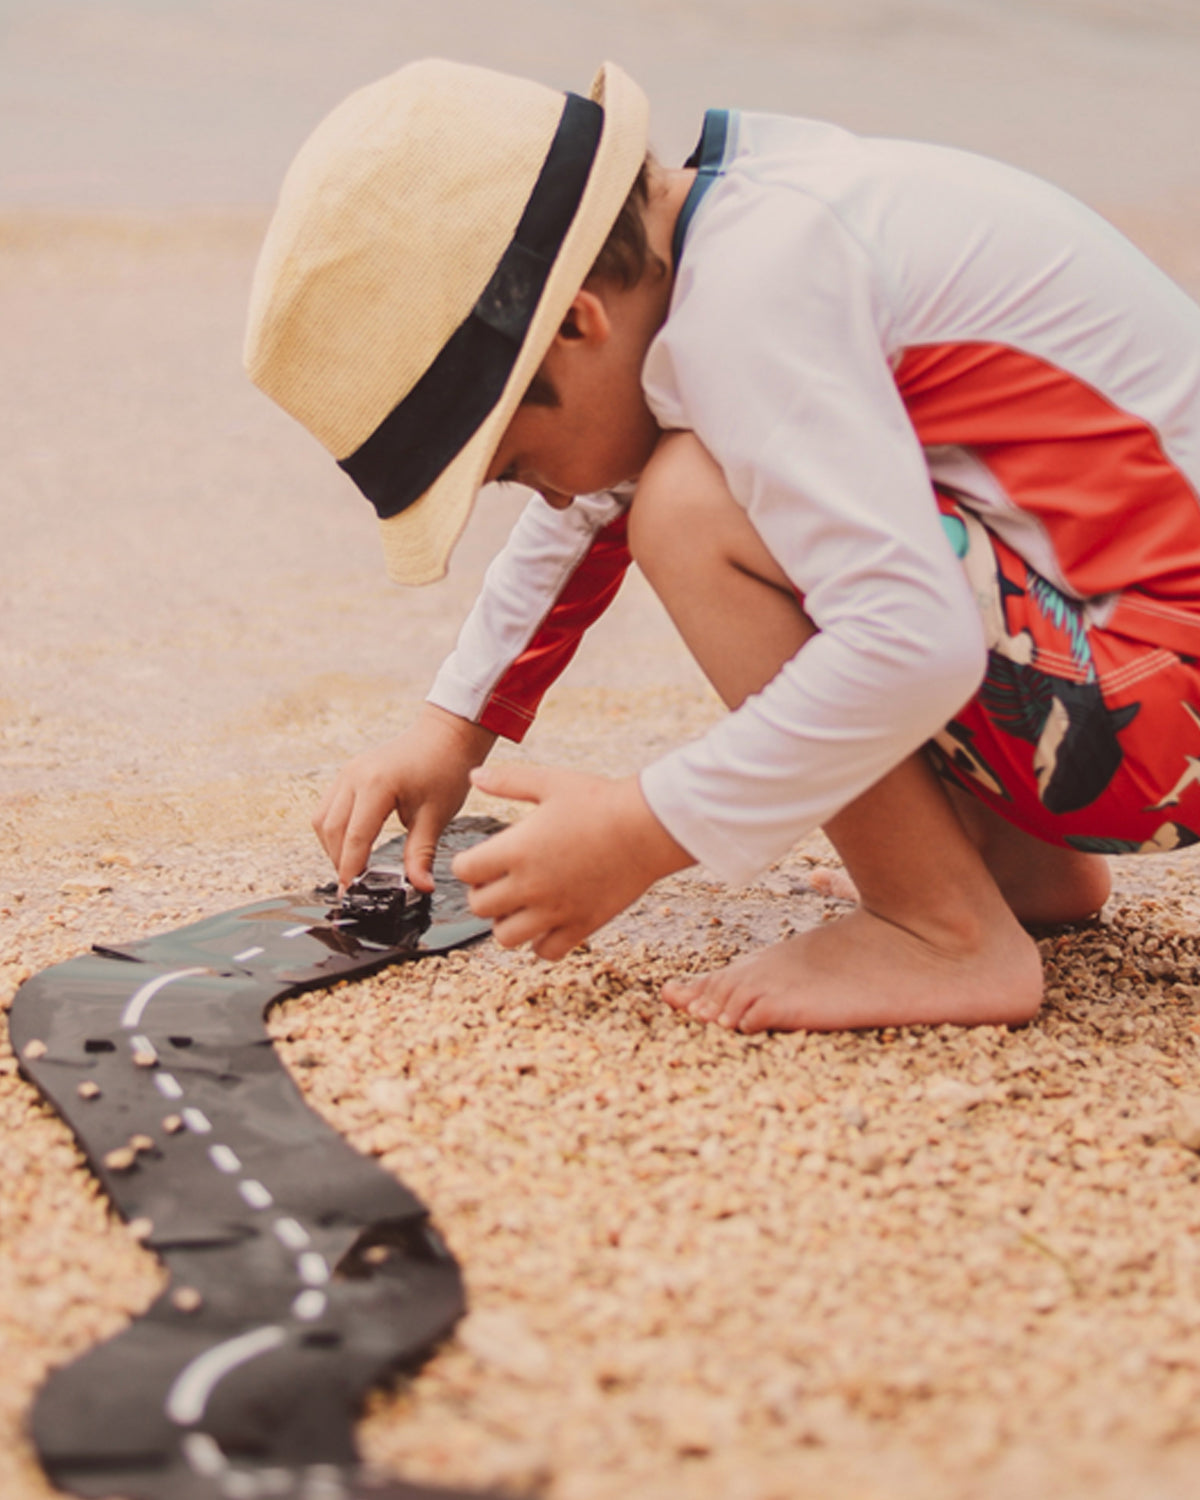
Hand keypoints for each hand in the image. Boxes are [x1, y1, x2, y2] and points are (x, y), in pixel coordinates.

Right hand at [312, 705, 495, 889]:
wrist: (446, 735)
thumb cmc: (444, 768)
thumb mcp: (436, 815)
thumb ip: (421, 854)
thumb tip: (420, 886)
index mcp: (377, 784)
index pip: (355, 837)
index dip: (351, 869)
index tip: (351, 893)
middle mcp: (355, 776)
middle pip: (331, 830)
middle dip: (339, 861)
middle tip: (354, 886)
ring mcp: (348, 773)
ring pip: (323, 819)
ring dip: (333, 847)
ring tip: (353, 868)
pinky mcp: (348, 774)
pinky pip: (329, 807)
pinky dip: (335, 831)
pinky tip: (352, 846)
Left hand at [452, 763, 692, 958]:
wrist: (648, 827)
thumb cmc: (601, 801)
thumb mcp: (550, 782)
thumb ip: (507, 781)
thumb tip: (473, 775)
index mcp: (516, 850)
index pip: (464, 871)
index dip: (467, 863)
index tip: (480, 857)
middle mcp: (530, 886)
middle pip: (479, 907)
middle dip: (482, 893)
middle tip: (498, 879)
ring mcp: (555, 910)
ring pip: (506, 937)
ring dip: (506, 921)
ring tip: (521, 902)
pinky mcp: (581, 925)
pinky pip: (545, 951)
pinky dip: (540, 941)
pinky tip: (549, 919)